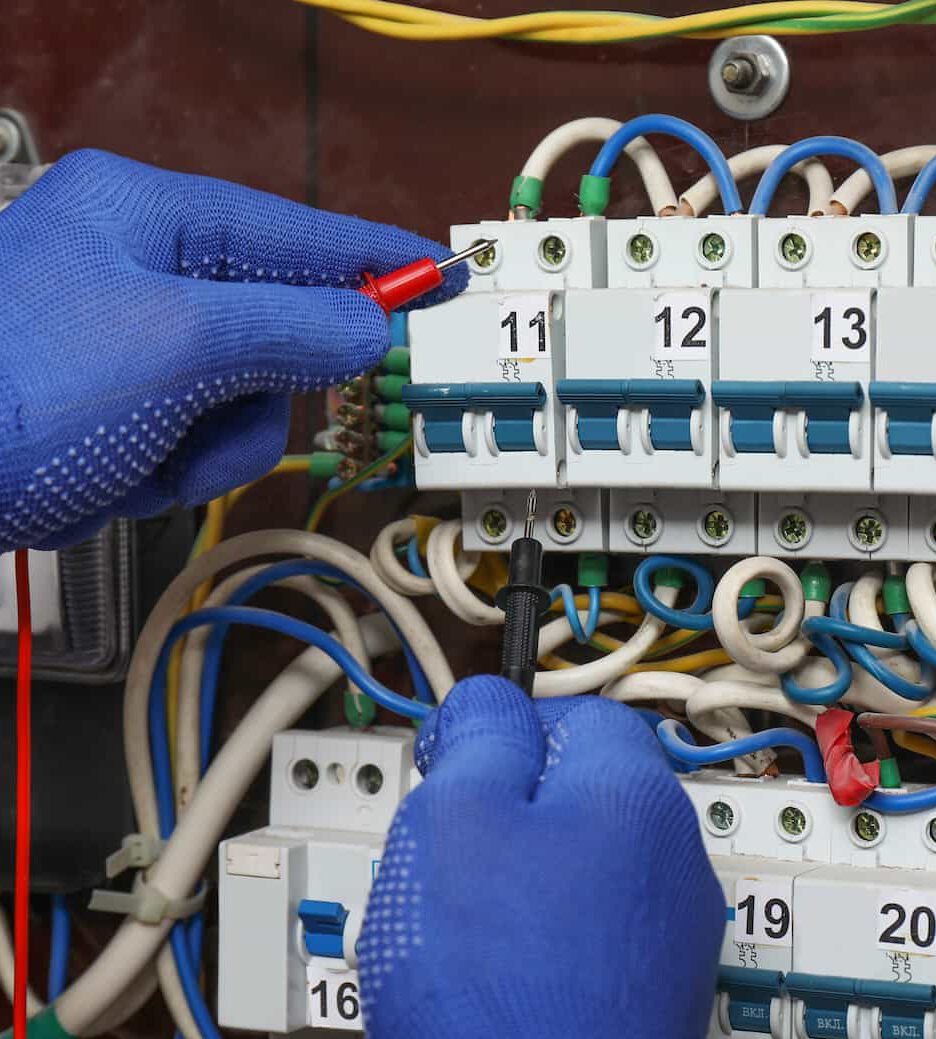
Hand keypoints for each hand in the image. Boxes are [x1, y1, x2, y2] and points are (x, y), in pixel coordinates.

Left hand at [0, 149, 464, 549]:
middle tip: (221, 409)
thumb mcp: (180, 345)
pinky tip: (123, 471)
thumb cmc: (16, 386)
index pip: (295, 234)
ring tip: (150, 452)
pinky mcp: (125, 410)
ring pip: (246, 404)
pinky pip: (202, 442)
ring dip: (210, 447)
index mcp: (146, 216)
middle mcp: (143, 273)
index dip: (375, 261)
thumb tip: (368, 327)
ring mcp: (134, 347)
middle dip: (253, 395)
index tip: (440, 275)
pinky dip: (174, 470)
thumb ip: (294, 329)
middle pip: (277, 333)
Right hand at [359, 677, 724, 1038]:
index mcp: (636, 794)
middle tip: (443, 860)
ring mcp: (675, 938)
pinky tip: (495, 989)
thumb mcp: (454, 819)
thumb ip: (478, 738)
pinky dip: (542, 950)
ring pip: (582, 874)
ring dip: (520, 886)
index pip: (575, 714)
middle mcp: (676, 859)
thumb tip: (493, 703)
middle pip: (580, 797)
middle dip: (507, 815)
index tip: (452, 770)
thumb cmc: (495, 988)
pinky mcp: (658, 1005)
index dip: (502, 733)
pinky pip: (590, 944)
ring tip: (460, 937)